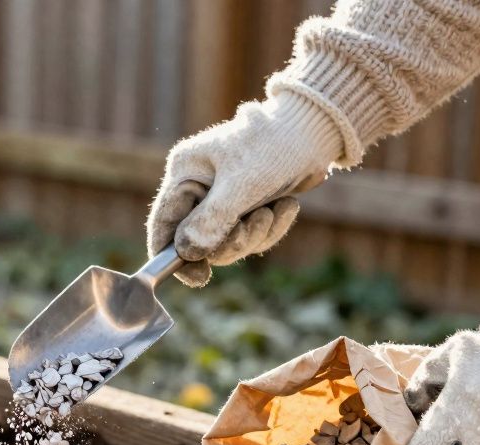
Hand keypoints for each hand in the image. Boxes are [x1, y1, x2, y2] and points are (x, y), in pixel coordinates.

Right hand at [147, 92, 342, 286]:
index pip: (164, 222)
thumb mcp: (243, 183)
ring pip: (226, 242)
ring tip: (276, 210)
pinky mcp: (244, 207)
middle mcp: (198, 187)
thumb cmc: (275, 146)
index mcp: (186, 171)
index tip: (198, 278)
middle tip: (258, 224)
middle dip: (232, 240)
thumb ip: (212, 219)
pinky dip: (270, 228)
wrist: (316, 131)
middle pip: (198, 240)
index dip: (172, 255)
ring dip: (256, 234)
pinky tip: (286, 206)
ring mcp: (221, 199)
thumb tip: (186, 252)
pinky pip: (248, 237)